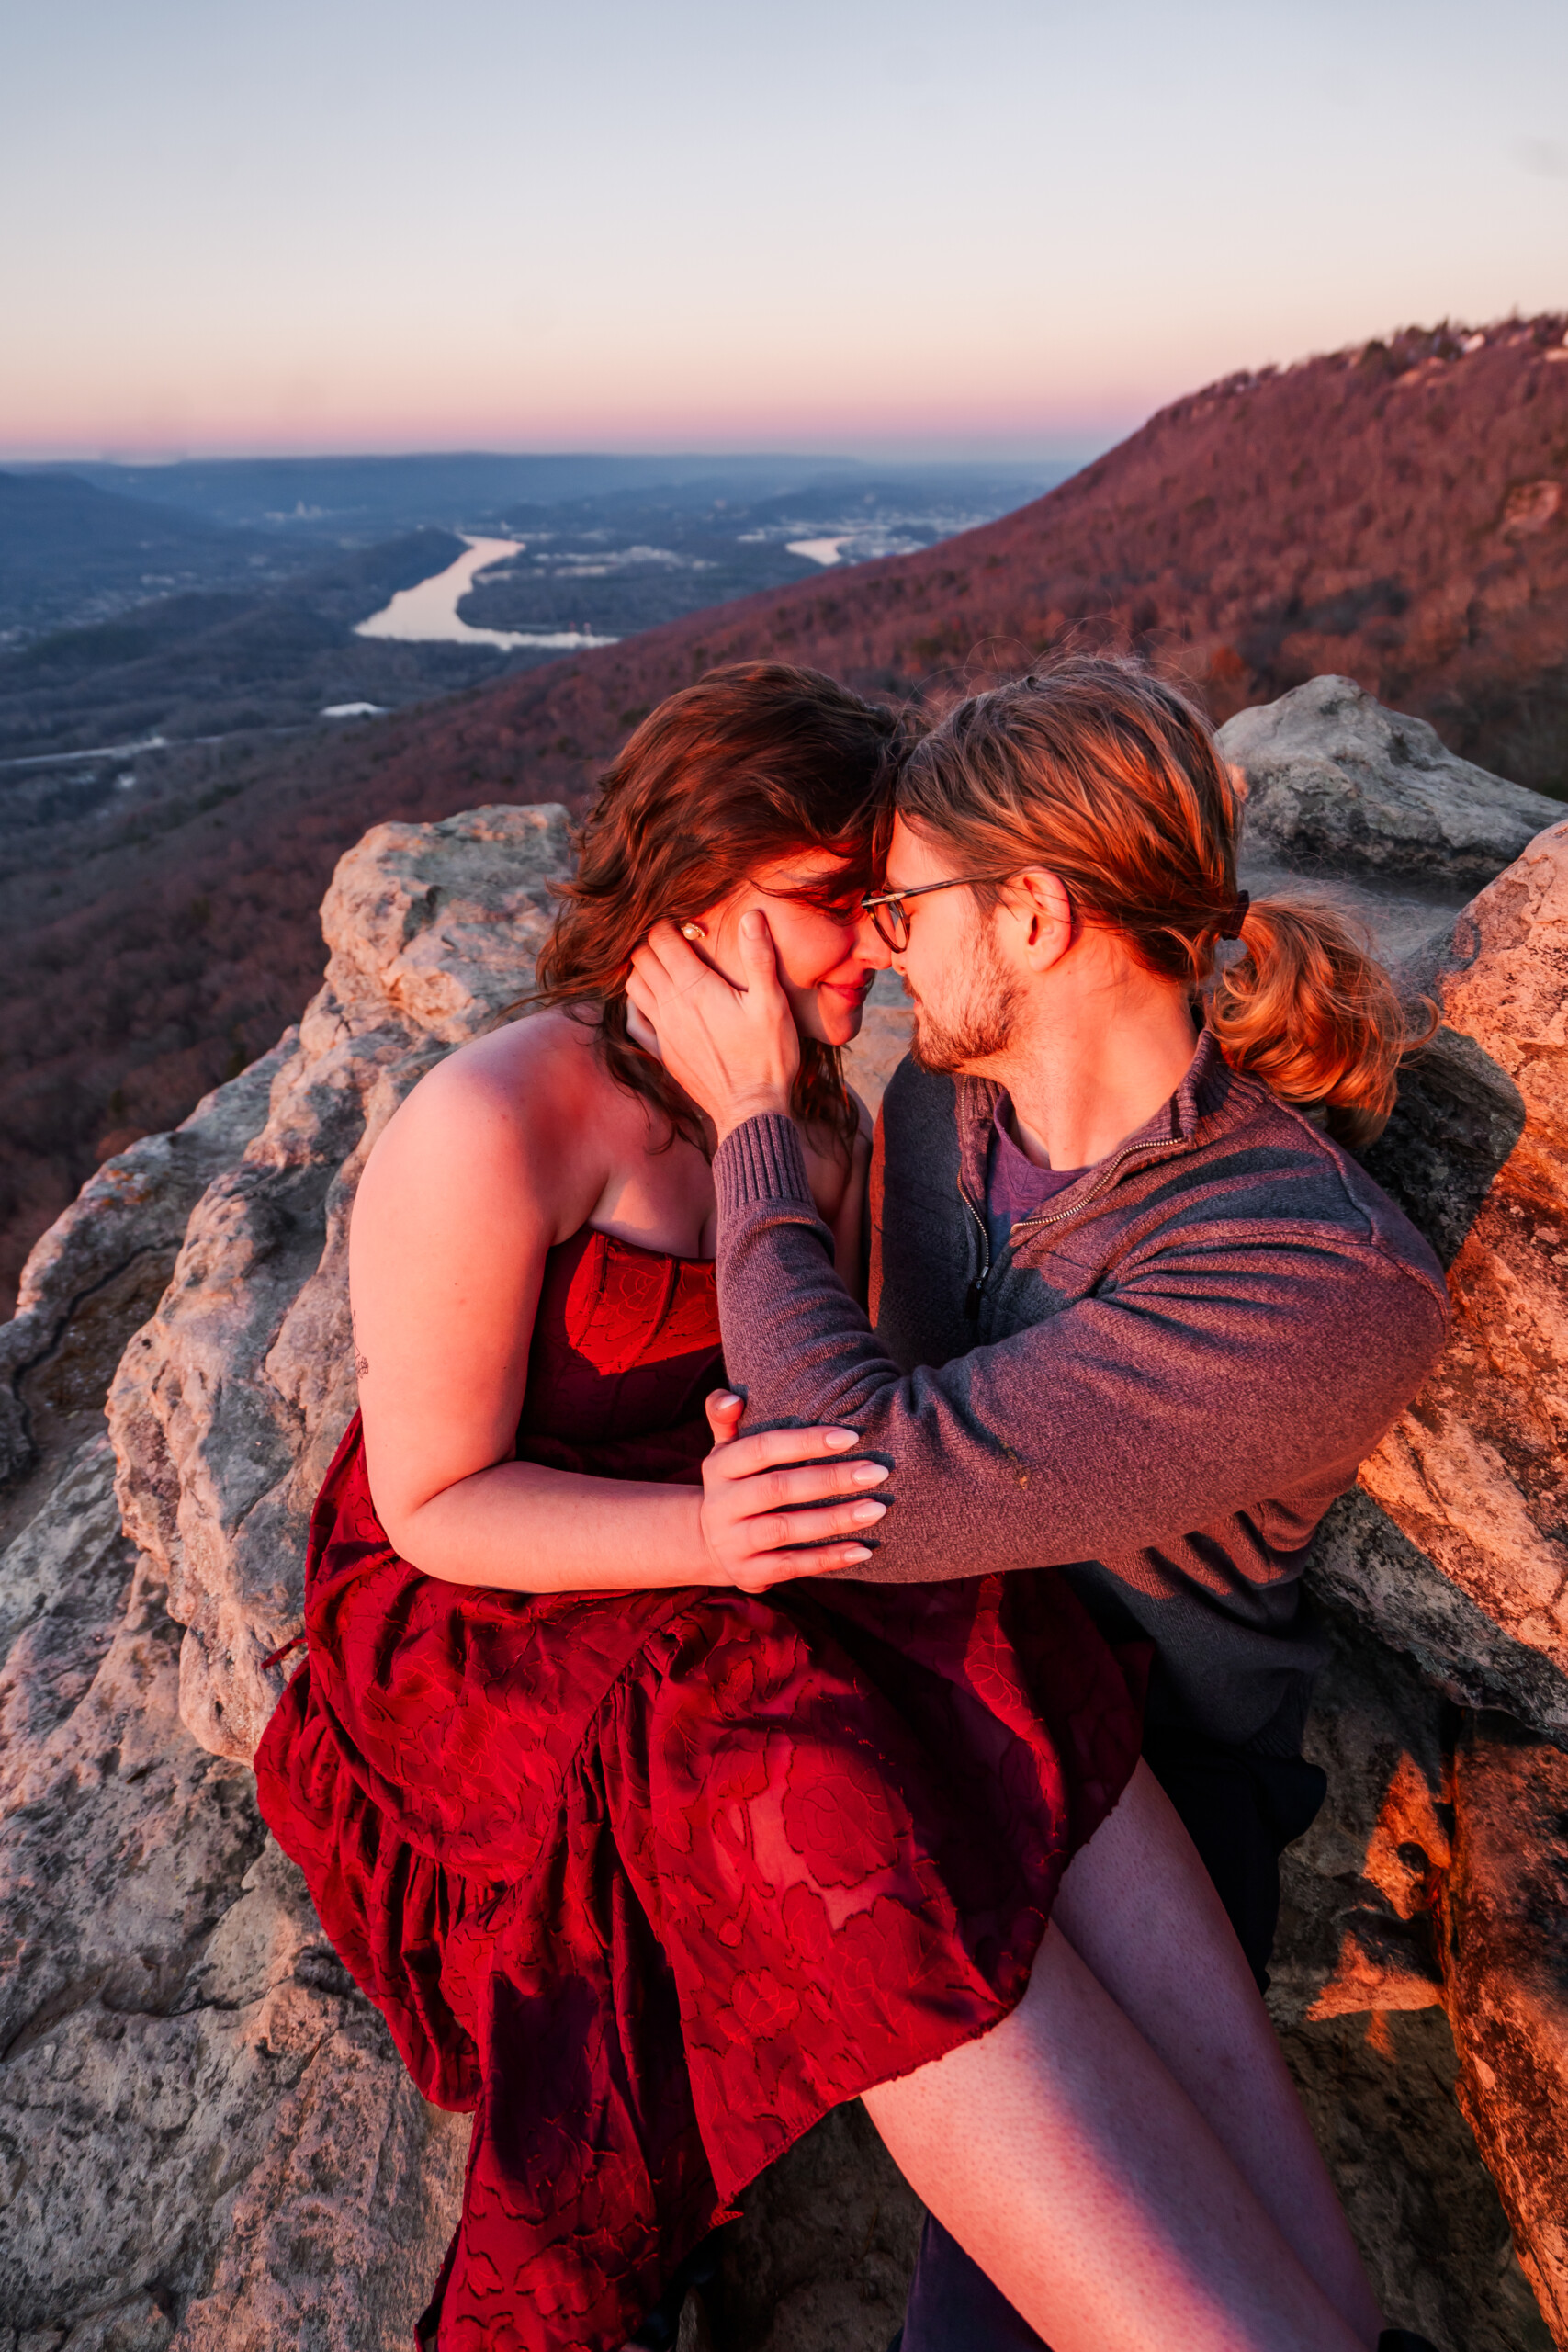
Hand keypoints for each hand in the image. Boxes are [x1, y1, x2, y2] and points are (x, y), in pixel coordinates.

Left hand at [627, 912, 797, 1140]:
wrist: (751, 1109)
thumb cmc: (767, 1056)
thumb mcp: (772, 1003)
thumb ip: (759, 957)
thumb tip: (752, 915)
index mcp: (696, 987)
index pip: (662, 940)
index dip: (668, 923)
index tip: (685, 921)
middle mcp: (671, 1006)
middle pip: (642, 958)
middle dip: (652, 941)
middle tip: (674, 938)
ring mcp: (663, 1031)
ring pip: (633, 986)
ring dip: (642, 969)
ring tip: (663, 963)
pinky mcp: (663, 1053)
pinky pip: (634, 1021)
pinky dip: (636, 1003)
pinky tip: (650, 1001)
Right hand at [697, 1390, 888, 1589]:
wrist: (708, 1543)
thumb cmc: (736, 1484)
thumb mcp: (725, 1450)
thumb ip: (726, 1418)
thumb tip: (732, 1397)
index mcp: (719, 1467)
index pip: (762, 1448)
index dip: (805, 1441)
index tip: (851, 1436)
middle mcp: (720, 1504)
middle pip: (777, 1488)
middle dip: (830, 1479)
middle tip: (877, 1472)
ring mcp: (732, 1542)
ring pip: (785, 1529)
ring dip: (834, 1520)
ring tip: (876, 1509)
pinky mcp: (747, 1573)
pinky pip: (791, 1566)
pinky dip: (828, 1558)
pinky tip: (863, 1549)